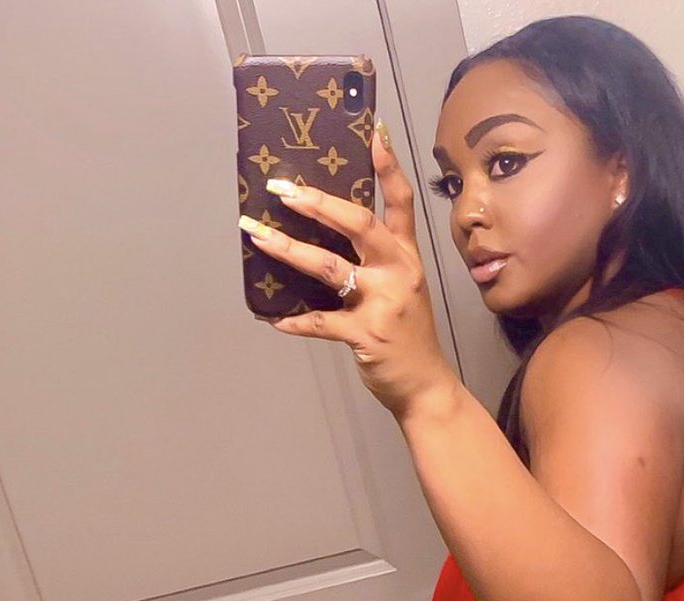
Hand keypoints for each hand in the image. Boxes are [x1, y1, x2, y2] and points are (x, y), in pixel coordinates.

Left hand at [240, 119, 456, 420]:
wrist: (426, 385)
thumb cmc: (408, 336)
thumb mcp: (404, 289)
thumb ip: (377, 261)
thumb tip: (326, 234)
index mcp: (407, 258)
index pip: (401, 203)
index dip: (388, 166)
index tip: (372, 132)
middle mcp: (398, 273)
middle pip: (358, 224)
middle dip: (317, 203)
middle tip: (282, 188)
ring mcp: (383, 303)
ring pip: (329, 267)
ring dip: (288, 249)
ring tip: (257, 236)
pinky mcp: (366, 335)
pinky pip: (322, 322)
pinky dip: (296, 322)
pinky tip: (275, 319)